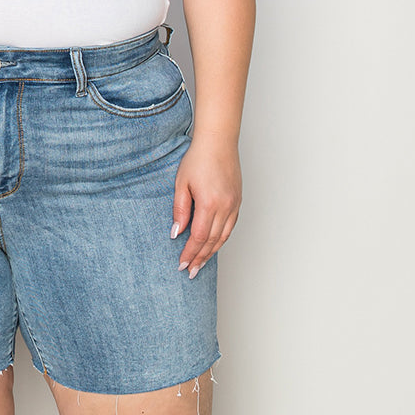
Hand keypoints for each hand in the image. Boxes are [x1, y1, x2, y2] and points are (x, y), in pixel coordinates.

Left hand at [171, 133, 241, 276]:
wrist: (218, 142)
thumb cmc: (198, 159)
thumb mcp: (181, 184)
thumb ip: (180, 210)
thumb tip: (177, 233)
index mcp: (210, 203)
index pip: (199, 237)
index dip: (190, 253)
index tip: (182, 264)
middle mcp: (225, 207)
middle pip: (212, 241)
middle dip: (200, 258)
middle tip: (191, 272)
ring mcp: (234, 204)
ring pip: (224, 236)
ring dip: (212, 252)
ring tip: (201, 264)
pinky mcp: (238, 201)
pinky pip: (230, 227)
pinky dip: (221, 239)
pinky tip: (213, 245)